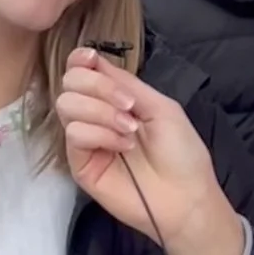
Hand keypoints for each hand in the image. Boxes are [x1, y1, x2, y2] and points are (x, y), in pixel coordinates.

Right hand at [56, 50, 246, 254]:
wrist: (186, 195)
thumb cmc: (181, 152)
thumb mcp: (160, 106)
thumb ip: (126, 83)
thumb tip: (94, 59)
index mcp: (114, 99)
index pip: (81, 71)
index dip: (80, 60)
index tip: (91, 59)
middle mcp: (95, 116)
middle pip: (70, 83)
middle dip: (98, 86)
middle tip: (129, 105)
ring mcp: (86, 141)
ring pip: (67, 105)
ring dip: (102, 112)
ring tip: (130, 130)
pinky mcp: (80, 165)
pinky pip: (75, 133)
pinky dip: (100, 133)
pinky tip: (123, 146)